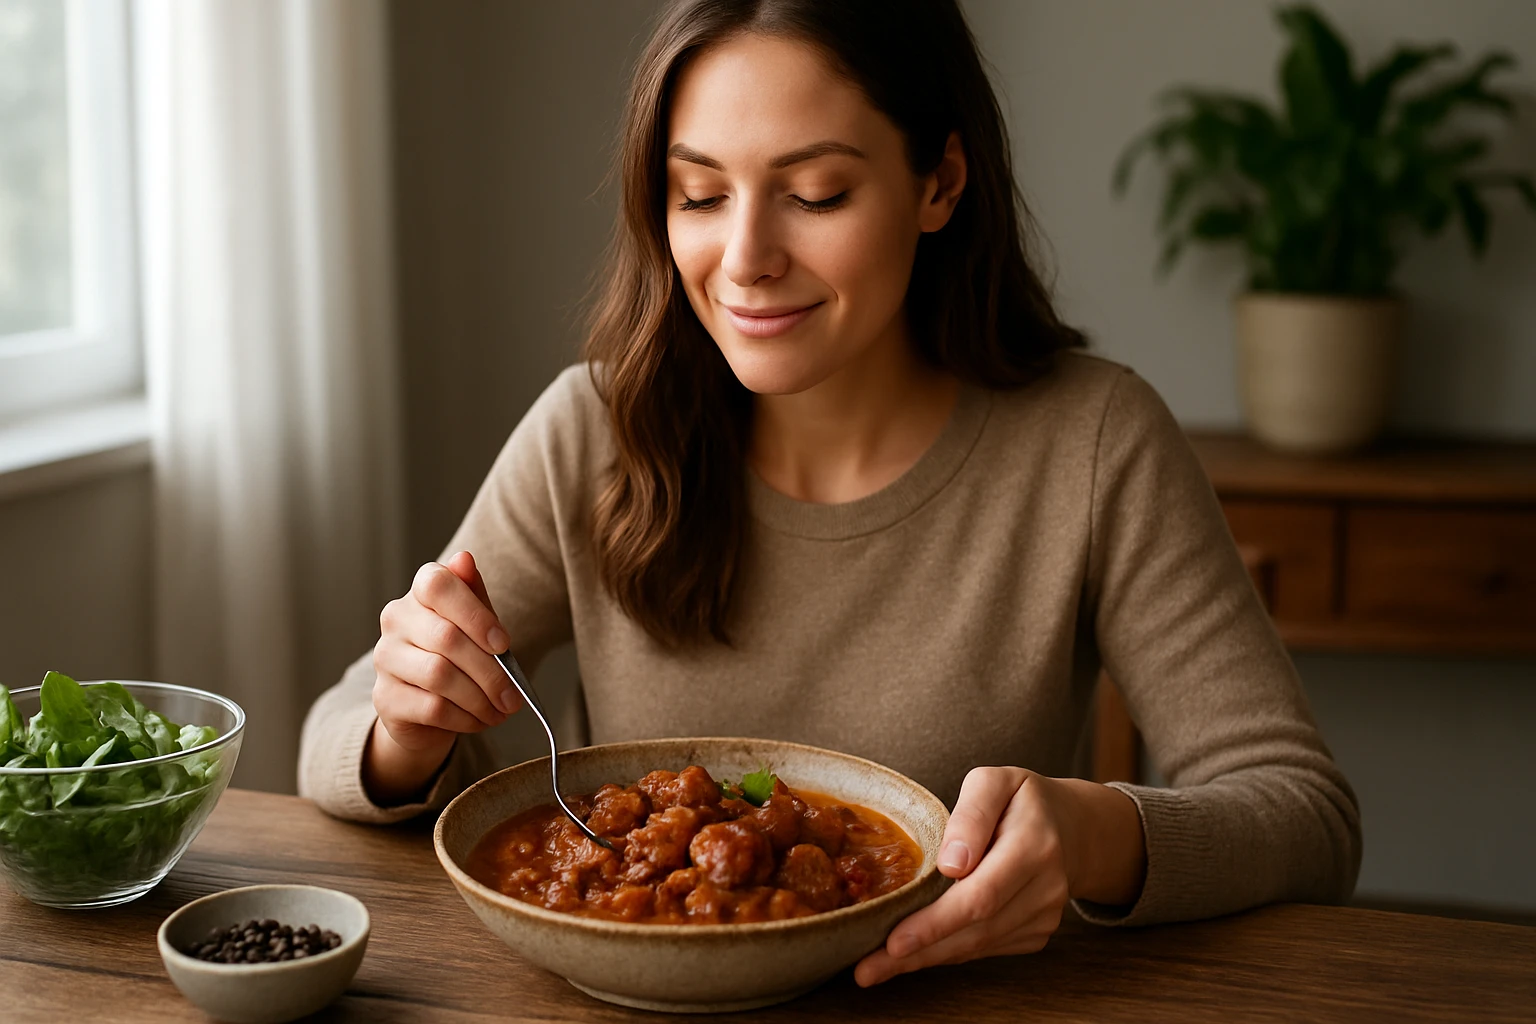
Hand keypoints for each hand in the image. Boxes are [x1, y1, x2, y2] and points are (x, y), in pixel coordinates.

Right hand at [363, 551, 516, 803]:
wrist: (426, 708)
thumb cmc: (458, 656)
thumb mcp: (475, 624)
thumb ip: (474, 595)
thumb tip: (464, 559)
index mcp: (419, 593)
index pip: (438, 584)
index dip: (474, 613)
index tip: (503, 643)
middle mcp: (396, 620)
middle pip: (446, 638)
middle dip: (490, 671)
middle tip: (514, 695)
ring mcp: (385, 658)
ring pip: (439, 676)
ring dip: (480, 698)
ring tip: (501, 710)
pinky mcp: (384, 697)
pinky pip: (432, 707)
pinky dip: (464, 718)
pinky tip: (478, 720)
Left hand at [854, 768, 1144, 985]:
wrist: (1076, 828)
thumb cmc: (1022, 800)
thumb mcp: (995, 782)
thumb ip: (971, 814)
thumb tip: (951, 864)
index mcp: (1034, 844)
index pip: (981, 894)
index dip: (936, 923)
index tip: (894, 941)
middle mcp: (1046, 887)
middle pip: (976, 930)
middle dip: (919, 952)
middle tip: (868, 969)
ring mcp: (1044, 916)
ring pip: (978, 945)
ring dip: (927, 958)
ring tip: (878, 967)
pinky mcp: (1037, 933)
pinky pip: (985, 947)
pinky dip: (948, 952)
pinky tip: (915, 953)